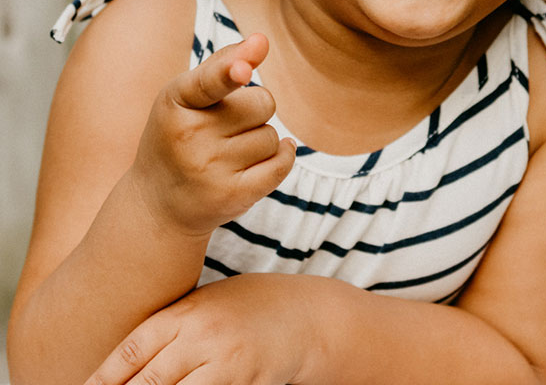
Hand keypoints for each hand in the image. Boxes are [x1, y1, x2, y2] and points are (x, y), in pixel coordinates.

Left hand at [84, 274, 312, 384]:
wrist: (305, 315)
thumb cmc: (245, 307)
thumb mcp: (203, 305)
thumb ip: (166, 330)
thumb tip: (116, 369)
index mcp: (188, 313)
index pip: (131, 351)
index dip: (102, 379)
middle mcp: (205, 337)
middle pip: (147, 382)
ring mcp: (229, 364)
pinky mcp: (249, 384)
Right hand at [130, 33, 295, 235]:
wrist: (157, 205)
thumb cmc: (180, 136)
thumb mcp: (186, 97)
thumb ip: (222, 64)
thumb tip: (261, 40)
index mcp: (174, 102)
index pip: (209, 82)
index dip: (230, 71)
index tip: (244, 69)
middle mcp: (188, 136)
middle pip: (263, 102)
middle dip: (254, 112)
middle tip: (224, 128)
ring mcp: (209, 169)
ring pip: (272, 136)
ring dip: (260, 141)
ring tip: (226, 154)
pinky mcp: (232, 196)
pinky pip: (281, 163)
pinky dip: (280, 158)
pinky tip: (256, 162)